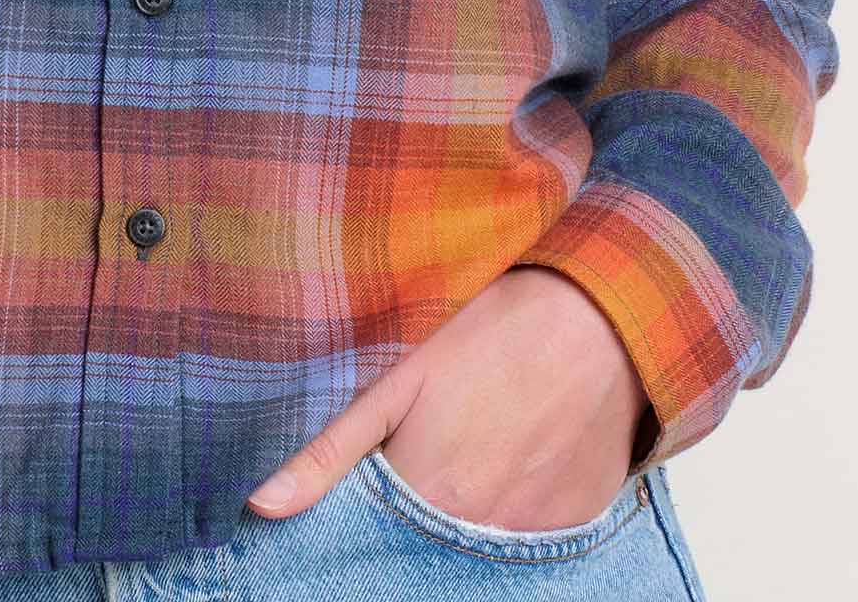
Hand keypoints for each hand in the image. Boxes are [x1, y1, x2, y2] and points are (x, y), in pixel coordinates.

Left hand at [244, 266, 652, 527]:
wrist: (597, 317)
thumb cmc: (490, 331)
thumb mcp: (397, 379)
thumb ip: (327, 451)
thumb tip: (260, 506)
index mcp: (429, 495)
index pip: (375, 536)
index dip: (366, 512)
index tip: (372, 481)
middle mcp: (483, 528)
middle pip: (429, 540)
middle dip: (416, 511)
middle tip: (431, 448)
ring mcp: (536, 531)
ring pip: (480, 539)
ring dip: (465, 506)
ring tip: (473, 441)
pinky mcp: (578, 521)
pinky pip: (533, 534)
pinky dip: (515, 504)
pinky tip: (515, 450)